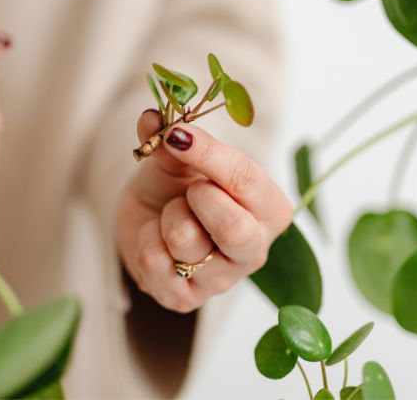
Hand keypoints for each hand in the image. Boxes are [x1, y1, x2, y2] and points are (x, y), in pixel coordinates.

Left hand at [116, 110, 291, 312]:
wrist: (149, 219)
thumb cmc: (177, 184)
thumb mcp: (177, 156)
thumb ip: (170, 139)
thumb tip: (151, 118)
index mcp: (269, 208)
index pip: (246, 181)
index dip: (209, 154)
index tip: (176, 134)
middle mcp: (254, 249)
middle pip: (234, 229)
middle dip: (199, 198)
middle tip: (188, 188)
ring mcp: (221, 280)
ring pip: (186, 242)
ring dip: (168, 217)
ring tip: (172, 214)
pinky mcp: (185, 299)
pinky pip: (156, 262)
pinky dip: (147, 240)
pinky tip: (158, 239)